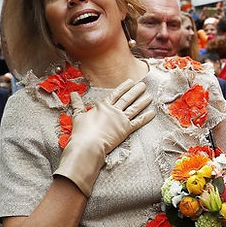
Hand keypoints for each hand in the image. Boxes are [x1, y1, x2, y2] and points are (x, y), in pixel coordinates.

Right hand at [55, 80, 154, 195]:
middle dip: (136, 91)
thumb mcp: (78, 115)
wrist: (88, 145)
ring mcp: (121, 120)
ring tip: (150, 96)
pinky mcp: (126, 130)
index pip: (116, 94)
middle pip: (127, 98)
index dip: (124, 87)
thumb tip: (73, 94)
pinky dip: (146, 117)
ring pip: (135, 108)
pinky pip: (138, 122)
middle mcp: (114, 111)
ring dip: (143, 101)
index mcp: (103, 106)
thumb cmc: (81, 132)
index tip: (131, 81)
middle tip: (143, 85)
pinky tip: (152, 112)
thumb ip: (78, 104)